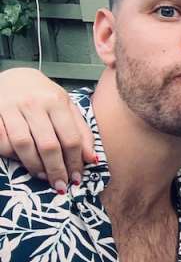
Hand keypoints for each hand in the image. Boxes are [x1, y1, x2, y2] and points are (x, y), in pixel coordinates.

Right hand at [0, 68, 94, 192]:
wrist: (14, 76)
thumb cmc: (45, 95)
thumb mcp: (68, 107)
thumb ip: (81, 132)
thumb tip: (91, 159)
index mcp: (56, 102)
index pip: (70, 138)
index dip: (75, 162)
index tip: (76, 178)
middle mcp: (33, 104)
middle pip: (48, 145)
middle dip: (56, 170)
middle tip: (60, 185)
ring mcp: (10, 108)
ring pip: (22, 145)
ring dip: (34, 166)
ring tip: (42, 176)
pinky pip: (2, 142)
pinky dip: (11, 155)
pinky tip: (21, 161)